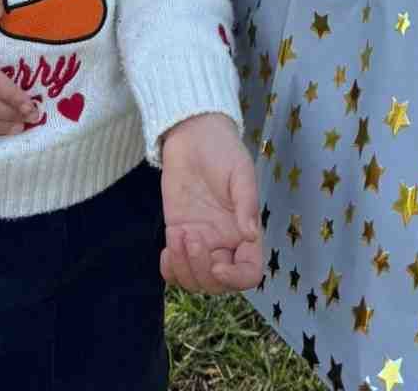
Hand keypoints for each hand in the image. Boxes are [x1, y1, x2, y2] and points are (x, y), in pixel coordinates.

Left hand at [160, 113, 260, 292]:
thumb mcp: (241, 171)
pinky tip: (167, 249)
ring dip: (184, 268)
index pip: (249, 273)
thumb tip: (251, 235)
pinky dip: (169, 270)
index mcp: (246, 231)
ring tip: (177, 236)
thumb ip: (246, 203)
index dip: (235, 279)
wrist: (194, 133)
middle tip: (190, 236)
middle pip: (217, 285)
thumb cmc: (223, 150)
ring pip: (194, 280)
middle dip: (201, 270)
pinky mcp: (178, 234)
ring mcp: (200, 241)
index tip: (217, 267)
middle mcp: (224, 243)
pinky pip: (175, 270)